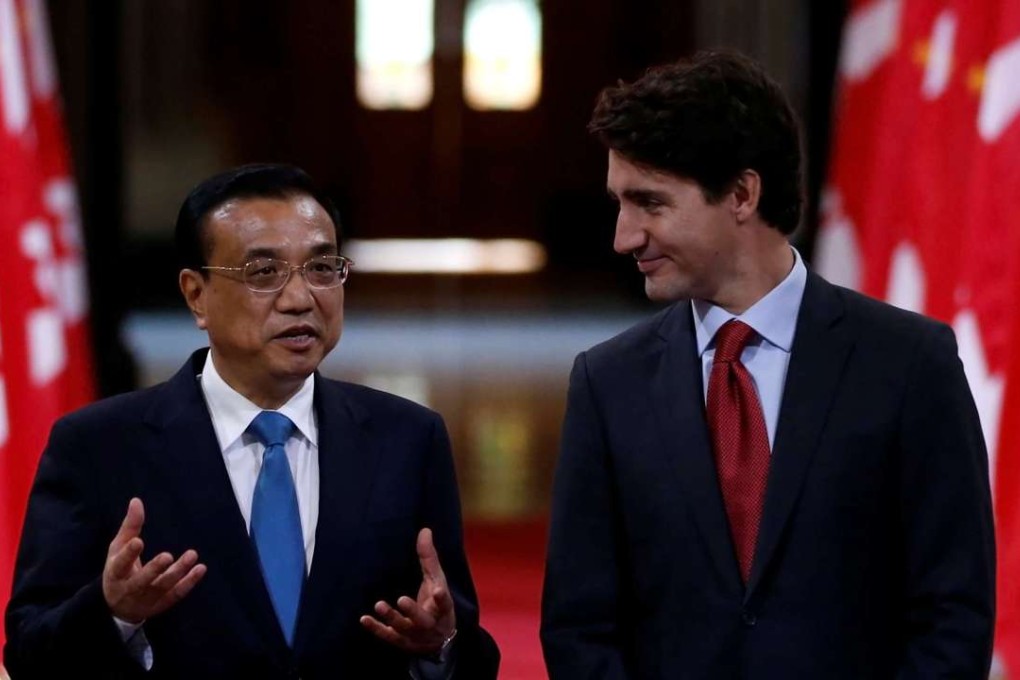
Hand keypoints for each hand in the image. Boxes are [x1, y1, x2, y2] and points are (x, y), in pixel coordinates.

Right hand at [102, 498, 206, 622]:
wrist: (117, 607)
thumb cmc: (119, 570)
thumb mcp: (118, 548)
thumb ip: (130, 527)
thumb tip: (136, 501)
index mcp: (116, 573)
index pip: (120, 564)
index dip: (128, 554)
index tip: (138, 541)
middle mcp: (130, 588)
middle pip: (142, 581)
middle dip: (154, 569)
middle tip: (167, 556)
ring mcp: (146, 599)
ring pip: (163, 587)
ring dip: (178, 572)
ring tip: (192, 555)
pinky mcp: (161, 604)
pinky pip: (176, 594)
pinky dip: (189, 582)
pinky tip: (200, 568)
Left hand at [359, 528, 456, 655]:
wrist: (439, 639)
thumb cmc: (436, 603)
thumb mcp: (437, 580)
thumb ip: (429, 558)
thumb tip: (425, 530)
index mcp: (442, 609)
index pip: (445, 604)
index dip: (441, 599)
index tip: (438, 591)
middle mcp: (429, 624)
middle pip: (422, 620)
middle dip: (412, 611)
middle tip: (402, 599)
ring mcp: (414, 635)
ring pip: (403, 628)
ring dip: (391, 617)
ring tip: (379, 604)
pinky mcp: (400, 641)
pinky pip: (387, 636)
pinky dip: (376, 628)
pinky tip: (364, 619)